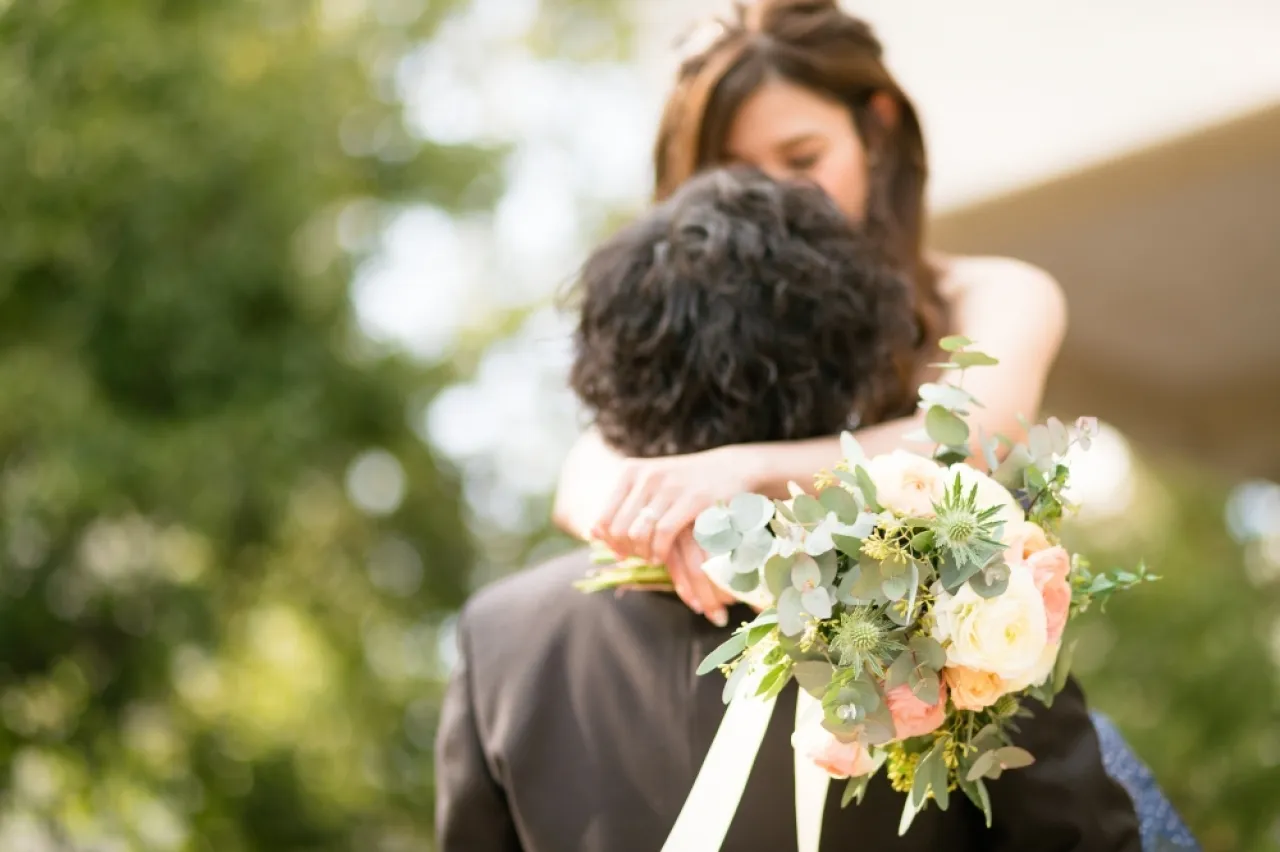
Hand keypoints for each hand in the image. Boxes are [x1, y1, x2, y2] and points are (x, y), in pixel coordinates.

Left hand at [590, 446, 753, 623]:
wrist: (730, 468)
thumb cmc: (683, 484)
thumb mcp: (648, 487)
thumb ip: (621, 507)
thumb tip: (591, 533)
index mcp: (631, 472)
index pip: (603, 519)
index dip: (608, 542)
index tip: (621, 551)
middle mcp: (647, 476)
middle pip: (618, 529)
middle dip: (626, 550)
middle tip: (638, 557)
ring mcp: (671, 487)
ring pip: (639, 533)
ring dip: (643, 553)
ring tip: (651, 557)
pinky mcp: (694, 499)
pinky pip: (664, 534)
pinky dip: (659, 551)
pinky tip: (662, 555)